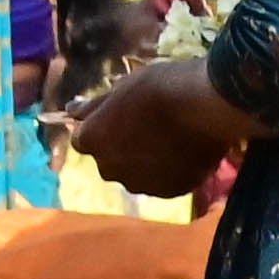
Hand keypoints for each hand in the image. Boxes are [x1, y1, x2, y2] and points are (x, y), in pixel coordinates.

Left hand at [69, 58, 243, 196]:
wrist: (207, 106)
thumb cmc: (160, 88)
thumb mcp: (122, 88)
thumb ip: (95, 106)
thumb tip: (71, 111)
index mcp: (92, 139)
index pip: (83, 139)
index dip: (101, 129)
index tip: (119, 118)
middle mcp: (109, 167)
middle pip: (108, 161)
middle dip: (120, 150)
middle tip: (146, 129)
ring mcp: (141, 183)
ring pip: (135, 175)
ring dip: (144, 164)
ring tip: (168, 143)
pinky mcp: (171, 191)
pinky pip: (163, 183)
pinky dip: (169, 172)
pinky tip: (184, 154)